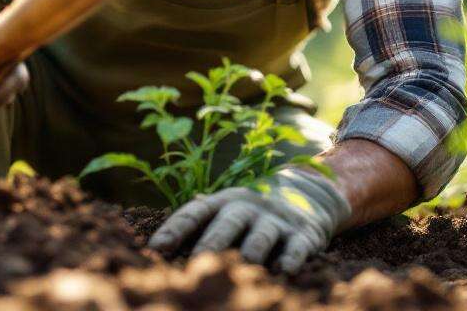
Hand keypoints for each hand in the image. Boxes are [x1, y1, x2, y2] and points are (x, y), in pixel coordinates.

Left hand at [147, 167, 350, 272]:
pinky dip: (291, 258)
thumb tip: (159, 236)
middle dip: (211, 242)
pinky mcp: (304, 233)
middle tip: (195, 262)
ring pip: (261, 236)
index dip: (175, 228)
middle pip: (228, 223)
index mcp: (225, 202)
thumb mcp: (228, 205)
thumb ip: (200, 217)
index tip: (155, 248)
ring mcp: (277, 220)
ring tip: (241, 266)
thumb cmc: (256, 209)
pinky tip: (284, 271)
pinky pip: (297, 246)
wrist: (311, 194)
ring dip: (251, 251)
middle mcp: (249, 208)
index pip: (196, 212)